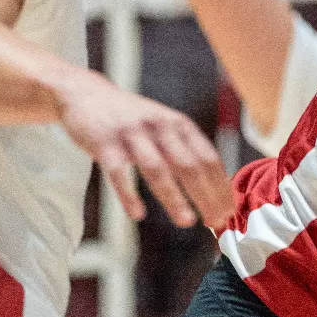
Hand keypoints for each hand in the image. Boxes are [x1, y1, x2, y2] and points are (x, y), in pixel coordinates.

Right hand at [55, 71, 233, 229]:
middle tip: (216, 221)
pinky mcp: (104, 143)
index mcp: (179, 124)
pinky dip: (128, 195)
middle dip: (206, 196)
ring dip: (174, 197)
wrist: (87, 94)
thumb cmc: (133, 119)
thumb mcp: (164, 125)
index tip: (230, 210)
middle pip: (189, 165)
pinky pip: (118, 173)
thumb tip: (213, 187)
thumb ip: (185, 150)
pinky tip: (138, 214)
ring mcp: (132, 134)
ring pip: (157, 169)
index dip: (221, 186)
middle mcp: (160, 126)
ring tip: (186, 221)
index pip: (208, 157)